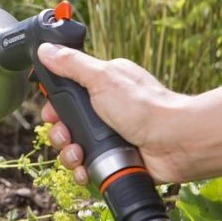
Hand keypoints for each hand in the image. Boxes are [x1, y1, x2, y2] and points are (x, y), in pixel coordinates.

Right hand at [36, 43, 189, 184]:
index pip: (67, 97)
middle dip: (59, 133)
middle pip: (65, 125)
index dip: (54, 106)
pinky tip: (85, 170)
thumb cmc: (144, 106)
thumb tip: (46, 49)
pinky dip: (82, 171)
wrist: (175, 143)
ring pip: (73, 148)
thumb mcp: (102, 78)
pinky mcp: (114, 159)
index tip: (51, 112)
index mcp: (103, 87)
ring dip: (68, 154)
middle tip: (66, 135)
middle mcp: (105, 112)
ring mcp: (109, 137)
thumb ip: (72, 64)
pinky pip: (87, 168)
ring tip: (78, 155)